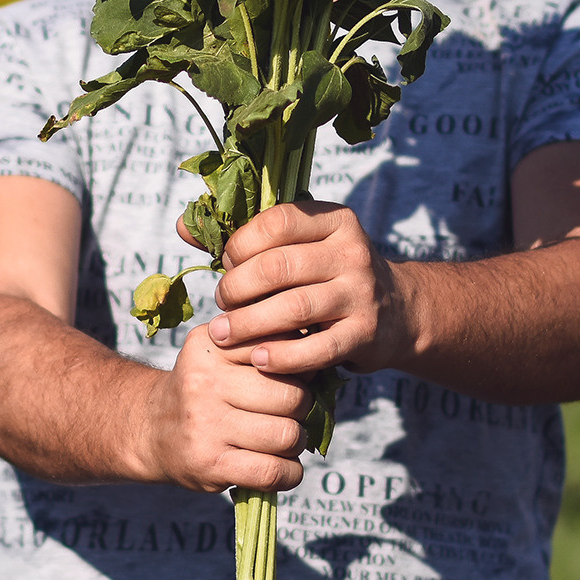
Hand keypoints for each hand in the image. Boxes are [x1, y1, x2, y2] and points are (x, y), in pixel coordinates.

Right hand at [139, 326, 309, 493]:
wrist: (151, 428)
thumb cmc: (203, 387)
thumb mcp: (220, 350)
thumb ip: (263, 343)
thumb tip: (321, 357)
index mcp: (211, 344)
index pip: (282, 350)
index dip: (300, 366)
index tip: (296, 375)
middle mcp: (205, 380)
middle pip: (292, 396)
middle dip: (303, 408)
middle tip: (293, 413)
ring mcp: (206, 424)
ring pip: (288, 435)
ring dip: (297, 442)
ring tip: (284, 439)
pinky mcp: (211, 463)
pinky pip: (273, 472)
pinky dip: (290, 474)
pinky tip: (281, 467)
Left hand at [189, 200, 412, 375]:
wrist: (395, 312)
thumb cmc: (327, 275)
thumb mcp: (299, 246)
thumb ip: (244, 237)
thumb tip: (183, 225)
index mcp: (334, 220)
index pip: (276, 221)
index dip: (240, 245)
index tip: (227, 265)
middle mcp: (352, 251)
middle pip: (279, 267)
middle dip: (237, 288)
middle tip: (221, 304)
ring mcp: (362, 293)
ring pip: (294, 307)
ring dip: (249, 324)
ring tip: (223, 334)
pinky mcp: (365, 334)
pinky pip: (317, 348)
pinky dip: (282, 357)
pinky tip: (257, 360)